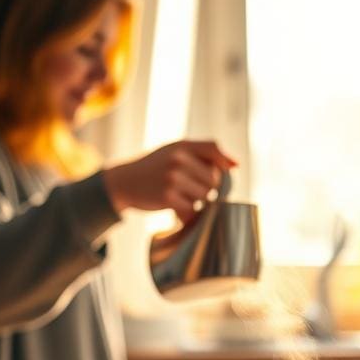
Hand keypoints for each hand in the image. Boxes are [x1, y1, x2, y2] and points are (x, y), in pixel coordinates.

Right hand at [102, 140, 236, 221]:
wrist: (123, 182)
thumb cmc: (155, 168)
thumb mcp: (174, 151)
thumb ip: (204, 154)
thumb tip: (235, 165)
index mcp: (182, 145)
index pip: (213, 148)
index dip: (223, 162)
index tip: (226, 172)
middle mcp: (178, 159)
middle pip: (214, 180)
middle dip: (206, 188)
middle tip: (189, 188)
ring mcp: (173, 178)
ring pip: (205, 197)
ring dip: (196, 201)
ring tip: (179, 196)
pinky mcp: (168, 197)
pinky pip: (191, 210)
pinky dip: (186, 213)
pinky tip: (173, 206)